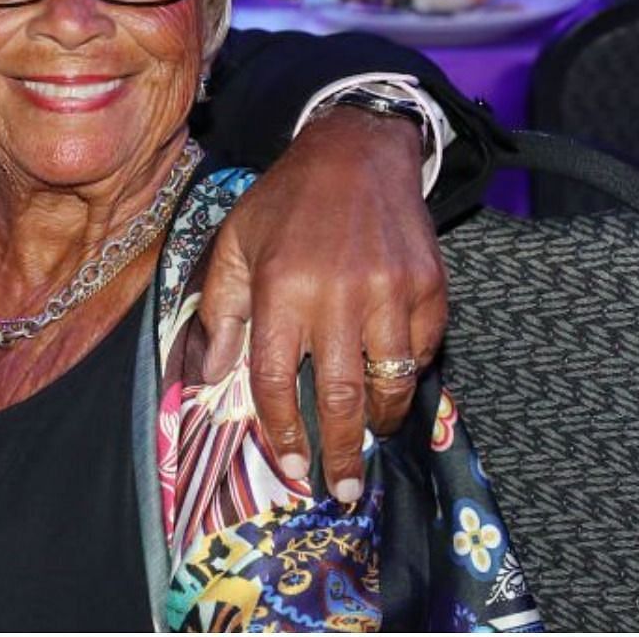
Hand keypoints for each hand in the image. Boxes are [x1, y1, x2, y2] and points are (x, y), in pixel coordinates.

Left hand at [196, 106, 446, 504]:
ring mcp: (390, 291)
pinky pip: (421, 351)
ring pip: (388, 382)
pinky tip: (391, 380)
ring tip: (368, 438)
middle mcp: (337, 294)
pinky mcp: (429, 286)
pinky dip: (408, 374)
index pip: (276, 379)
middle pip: (338, 397)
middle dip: (339, 454)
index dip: (283, 432)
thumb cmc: (286, 202)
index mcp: (281, 287)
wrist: (358, 151)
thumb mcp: (235, 244)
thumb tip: (209, 376)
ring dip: (378, 421)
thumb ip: (221, 311)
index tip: (292, 466)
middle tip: (343, 488)